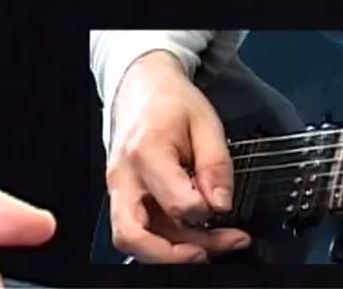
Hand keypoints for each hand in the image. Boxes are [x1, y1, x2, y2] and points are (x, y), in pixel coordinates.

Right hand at [106, 50, 250, 262]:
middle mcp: (124, 175)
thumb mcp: (206, 123)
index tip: (224, 204)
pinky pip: (139, 228)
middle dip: (174, 255)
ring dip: (174, 251)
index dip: (207, 212)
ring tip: (214, 244)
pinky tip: (195, 235)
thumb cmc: (170, 101)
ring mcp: (118, 188)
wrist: (140, 87)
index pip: (176, 204)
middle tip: (209, 251)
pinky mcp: (121, 195)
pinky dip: (166, 240)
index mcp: (146, 152)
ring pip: (134, 238)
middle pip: (133, 235)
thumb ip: (216, 166)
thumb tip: (220, 204)